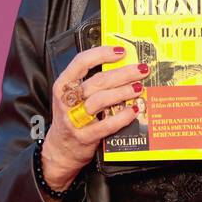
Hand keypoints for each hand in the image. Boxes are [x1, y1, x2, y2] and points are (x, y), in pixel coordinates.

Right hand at [39, 45, 150, 193]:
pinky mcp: (84, 137)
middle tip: (141, 69)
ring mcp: (74, 120)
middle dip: (123, 73)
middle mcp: (67, 101)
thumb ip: (90, 83)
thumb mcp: (73, 97)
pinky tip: (133, 110)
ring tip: (139, 88)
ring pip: (101, 100)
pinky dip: (122, 117)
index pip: (81, 62)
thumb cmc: (71, 118)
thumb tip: (121, 66)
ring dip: (123, 92)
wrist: (60, 149)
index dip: (102, 54)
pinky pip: (106, 125)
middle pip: (97, 81)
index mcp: (63, 86)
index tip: (121, 51)